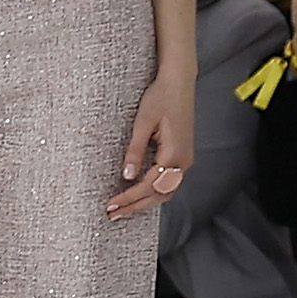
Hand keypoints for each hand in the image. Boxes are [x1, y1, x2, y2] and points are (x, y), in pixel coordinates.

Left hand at [104, 64, 193, 221]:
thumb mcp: (142, 123)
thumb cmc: (161, 98)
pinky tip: (139, 194)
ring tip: (122, 209)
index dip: (129, 198)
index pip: (148, 186)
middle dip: (135, 206)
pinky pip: (168, 181)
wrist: (179, 82)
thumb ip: (135, 151)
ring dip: (144, 202)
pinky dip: (153, 192)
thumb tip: (127, 176)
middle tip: (112, 214)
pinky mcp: (183, 155)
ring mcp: (185, 159)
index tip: (111, 206)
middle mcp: (183, 161)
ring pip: (165, 190)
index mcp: (174, 154)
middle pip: (159, 194)